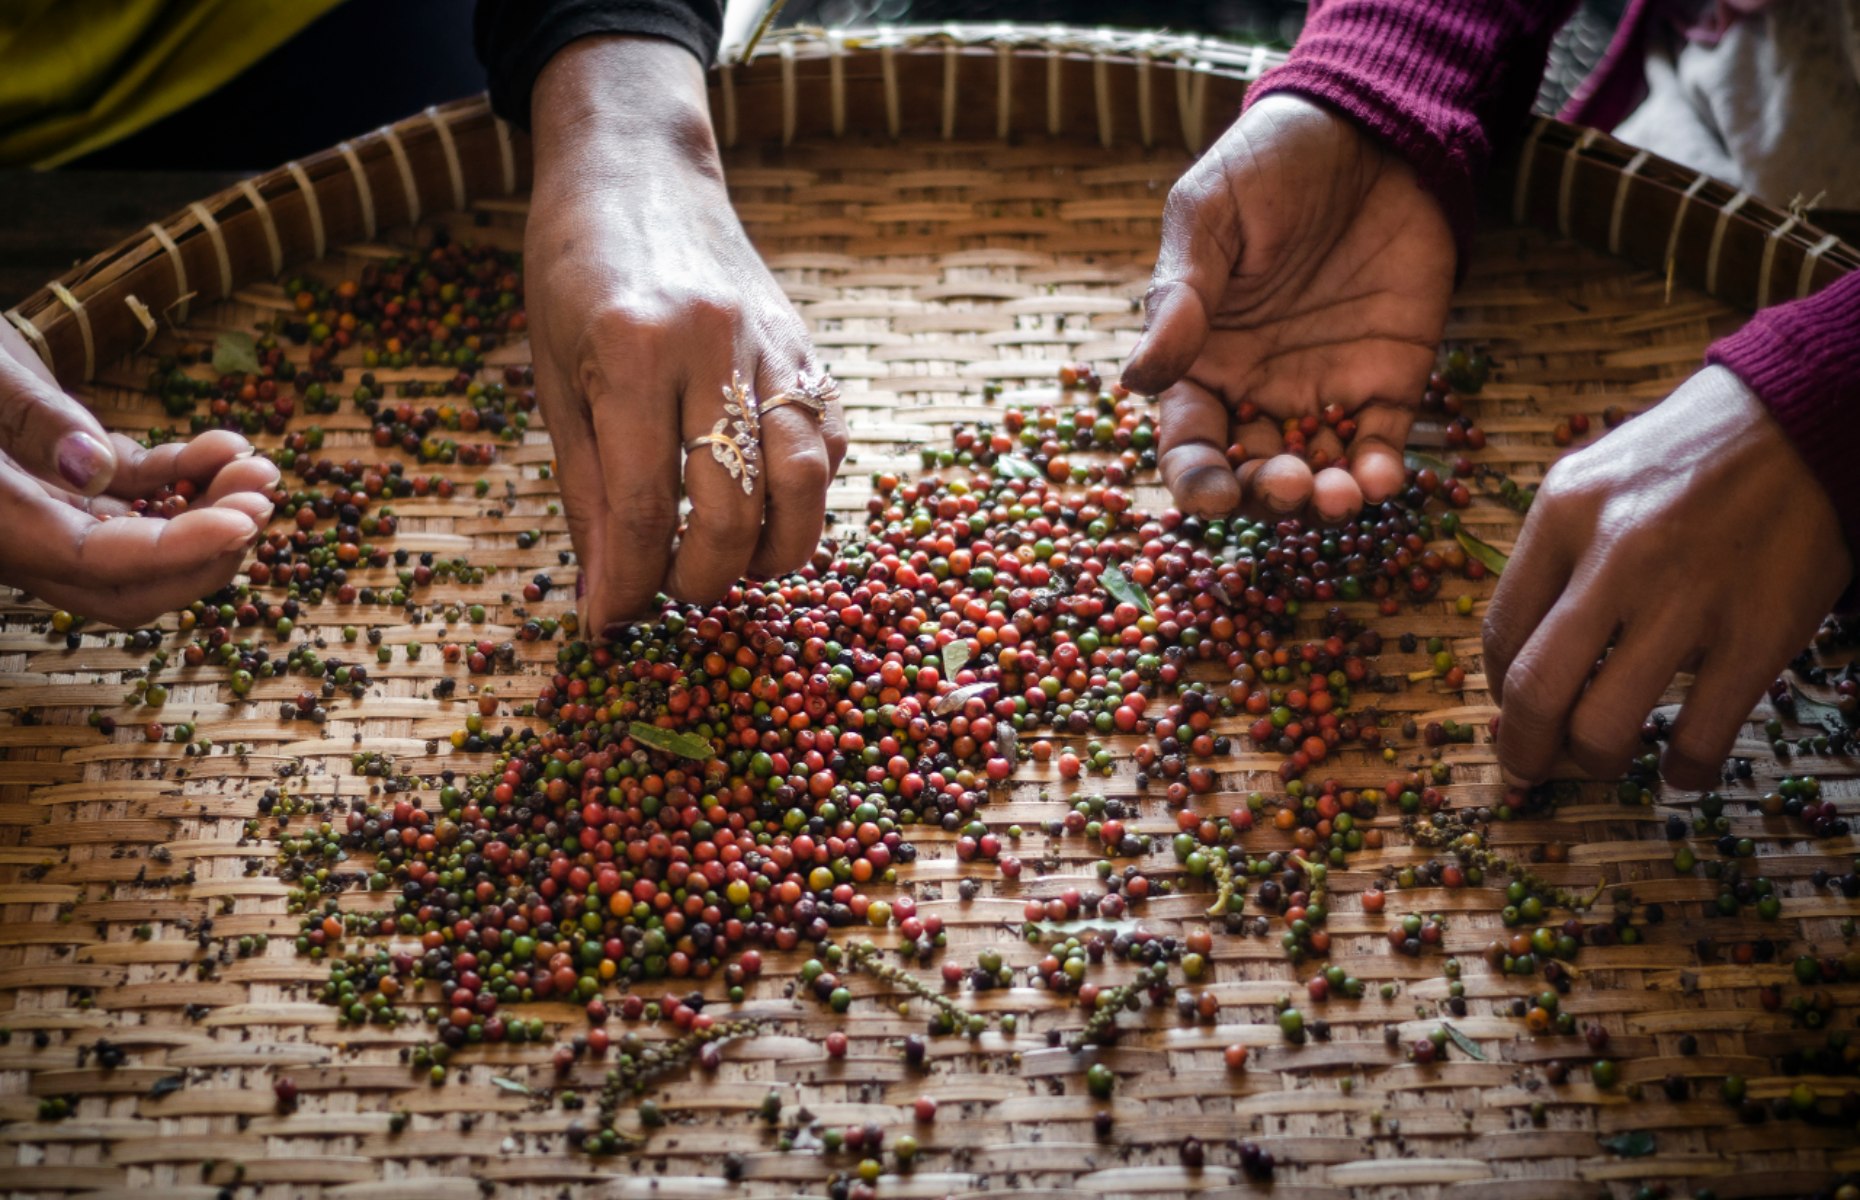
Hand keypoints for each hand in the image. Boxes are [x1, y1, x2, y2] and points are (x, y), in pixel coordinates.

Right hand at [0, 322, 276, 627]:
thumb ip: (30, 418)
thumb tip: (93, 470)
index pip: (96, 562)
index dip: (177, 550)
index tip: (244, 521)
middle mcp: (21, 533)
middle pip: (128, 586)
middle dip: (207, 555)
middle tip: (263, 504)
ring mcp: (46, 509)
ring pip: (141, 546)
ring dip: (208, 515)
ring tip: (261, 469)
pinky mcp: (65, 477)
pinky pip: (135, 495)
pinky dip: (185, 478)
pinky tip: (226, 445)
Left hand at [525, 36, 846, 634]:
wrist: (637, 171)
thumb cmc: (574, 276)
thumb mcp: (557, 381)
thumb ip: (590, 492)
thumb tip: (605, 597)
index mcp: (631, 350)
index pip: (643, 506)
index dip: (630, 583)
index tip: (615, 623)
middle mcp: (714, 346)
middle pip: (733, 507)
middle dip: (702, 577)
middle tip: (672, 591)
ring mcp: (773, 344)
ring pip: (803, 482)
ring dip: (771, 551)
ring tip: (730, 565)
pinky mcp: (807, 348)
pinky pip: (828, 444)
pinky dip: (806, 497)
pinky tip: (767, 510)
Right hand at [1124, 94, 1454, 521]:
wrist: (1369, 128)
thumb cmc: (1271, 164)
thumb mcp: (1209, 216)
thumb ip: (1180, 298)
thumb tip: (1136, 379)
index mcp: (1202, 360)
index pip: (1189, 441)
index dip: (1196, 479)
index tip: (1212, 497)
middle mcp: (1258, 388)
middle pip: (1251, 474)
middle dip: (1264, 497)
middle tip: (1285, 485)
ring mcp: (1325, 389)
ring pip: (1318, 473)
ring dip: (1325, 501)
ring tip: (1338, 496)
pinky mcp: (1390, 380)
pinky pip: (1382, 444)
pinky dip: (1382, 474)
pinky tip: (1383, 479)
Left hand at [1483, 366, 1850, 789]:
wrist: (1803, 420)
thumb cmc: (1687, 456)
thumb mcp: (1592, 479)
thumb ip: (1550, 557)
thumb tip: (1519, 657)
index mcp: (1561, 515)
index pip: (1501, 633)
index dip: (1499, 691)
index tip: (1513, 710)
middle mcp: (1615, 557)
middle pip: (1536, 692)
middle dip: (1524, 749)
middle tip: (1531, 768)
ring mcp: (1688, 599)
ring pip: (1605, 726)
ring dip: (1595, 762)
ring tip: (1605, 758)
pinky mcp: (1759, 633)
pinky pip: (1701, 735)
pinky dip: (1684, 771)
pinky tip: (1681, 768)